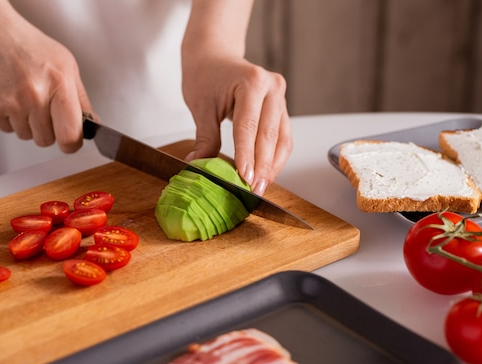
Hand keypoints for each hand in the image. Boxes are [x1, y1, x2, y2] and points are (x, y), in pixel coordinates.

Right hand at [0, 12, 92, 151]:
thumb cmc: (31, 47)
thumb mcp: (67, 66)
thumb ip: (81, 99)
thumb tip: (92, 125)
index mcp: (59, 84)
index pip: (70, 134)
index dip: (72, 143)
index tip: (71, 140)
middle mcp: (35, 95)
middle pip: (46, 140)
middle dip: (48, 130)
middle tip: (45, 110)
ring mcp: (11, 102)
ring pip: (26, 136)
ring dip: (28, 124)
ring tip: (25, 99)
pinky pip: (7, 129)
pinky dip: (10, 119)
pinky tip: (11, 97)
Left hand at [182, 55, 291, 194]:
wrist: (215, 55)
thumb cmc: (206, 75)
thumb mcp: (200, 106)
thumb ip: (205, 138)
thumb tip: (198, 166)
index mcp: (251, 82)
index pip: (249, 126)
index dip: (247, 155)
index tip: (245, 178)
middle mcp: (271, 87)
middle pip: (269, 135)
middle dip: (262, 166)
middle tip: (254, 190)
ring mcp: (280, 96)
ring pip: (282, 138)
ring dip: (273, 166)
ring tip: (261, 187)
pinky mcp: (282, 107)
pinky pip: (283, 136)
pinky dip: (276, 157)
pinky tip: (266, 173)